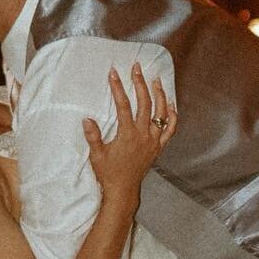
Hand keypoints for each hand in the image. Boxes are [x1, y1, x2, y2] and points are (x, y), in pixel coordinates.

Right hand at [83, 63, 176, 211]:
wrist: (123, 190)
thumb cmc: (108, 172)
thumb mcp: (97, 155)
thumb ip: (93, 136)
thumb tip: (87, 119)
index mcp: (128, 134)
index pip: (123, 105)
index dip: (118, 87)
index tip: (113, 73)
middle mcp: (144, 135)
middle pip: (145, 103)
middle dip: (140, 83)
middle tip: (136, 68)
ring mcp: (154, 140)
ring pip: (161, 113)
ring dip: (159, 94)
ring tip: (155, 80)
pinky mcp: (159, 147)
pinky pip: (170, 129)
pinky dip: (172, 115)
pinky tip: (170, 104)